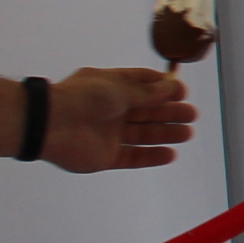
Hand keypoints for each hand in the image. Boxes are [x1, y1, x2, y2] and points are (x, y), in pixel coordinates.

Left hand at [44, 67, 195, 171]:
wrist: (51, 124)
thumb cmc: (84, 97)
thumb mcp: (119, 87)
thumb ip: (147, 93)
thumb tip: (171, 87)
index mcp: (111, 87)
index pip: (142, 86)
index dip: (163, 89)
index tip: (182, 92)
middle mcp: (111, 110)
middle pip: (146, 111)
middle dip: (170, 112)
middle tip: (191, 114)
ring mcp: (109, 134)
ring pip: (143, 134)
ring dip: (165, 133)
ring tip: (187, 133)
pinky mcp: (106, 156)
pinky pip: (132, 156)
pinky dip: (151, 156)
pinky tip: (170, 154)